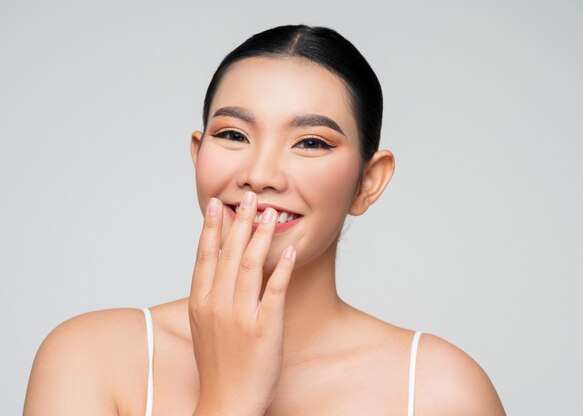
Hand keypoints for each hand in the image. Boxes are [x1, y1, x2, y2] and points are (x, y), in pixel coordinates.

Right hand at [189, 191, 295, 415]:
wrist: (228, 401)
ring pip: (251, 266)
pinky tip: (290, 250)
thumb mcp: (203, 326)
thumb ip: (209, 296)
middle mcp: (218, 305)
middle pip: (229, 254)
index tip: (217, 204)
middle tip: (250, 197)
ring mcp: (241, 316)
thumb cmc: (217, 365)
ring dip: (261, 236)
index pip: (205, 256)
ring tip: (270, 214)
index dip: (212, 227)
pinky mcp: (265, 327)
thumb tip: (216, 269)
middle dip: (240, 221)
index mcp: (200, 303)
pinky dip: (283, 268)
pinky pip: (275, 290)